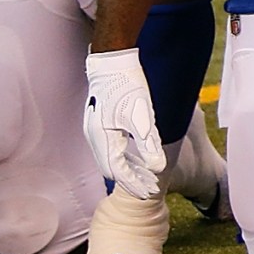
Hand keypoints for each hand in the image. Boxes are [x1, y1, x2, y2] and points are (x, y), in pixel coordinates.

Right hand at [82, 48, 163, 200]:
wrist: (111, 61)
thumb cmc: (128, 85)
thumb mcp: (143, 115)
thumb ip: (150, 144)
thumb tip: (158, 168)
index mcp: (105, 139)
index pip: (119, 172)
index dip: (135, 184)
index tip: (150, 192)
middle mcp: (96, 138)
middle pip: (113, 169)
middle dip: (132, 181)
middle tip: (151, 188)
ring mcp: (95, 130)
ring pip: (111, 159)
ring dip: (129, 170)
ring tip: (146, 177)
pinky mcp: (99, 123)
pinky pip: (111, 148)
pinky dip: (124, 157)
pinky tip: (135, 157)